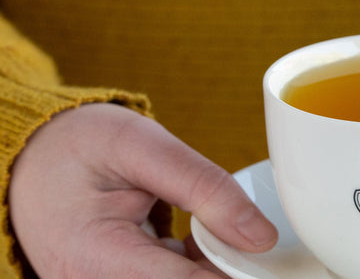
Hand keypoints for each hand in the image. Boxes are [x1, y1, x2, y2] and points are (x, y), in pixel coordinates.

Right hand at [10, 103, 276, 276]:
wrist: (30, 157)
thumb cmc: (77, 145)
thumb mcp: (141, 146)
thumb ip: (203, 187)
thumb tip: (261, 237)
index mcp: (99, 260)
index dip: (242, 276)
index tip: (277, 262)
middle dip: (236, 272)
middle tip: (269, 250)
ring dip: (222, 268)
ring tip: (243, 240)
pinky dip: (205, 265)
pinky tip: (219, 240)